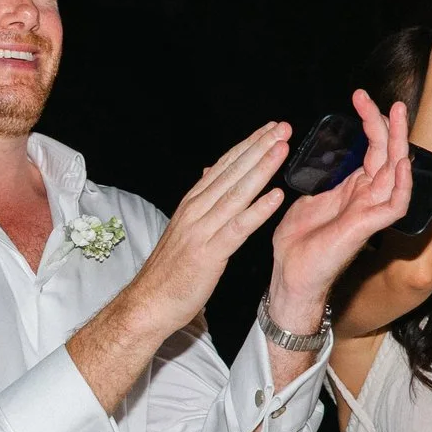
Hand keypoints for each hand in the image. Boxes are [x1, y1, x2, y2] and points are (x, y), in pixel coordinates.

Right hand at [115, 122, 293, 335]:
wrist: (148, 303)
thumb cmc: (169, 271)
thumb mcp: (184, 229)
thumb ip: (201, 200)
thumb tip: (211, 172)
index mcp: (192, 204)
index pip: (224, 166)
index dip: (248, 145)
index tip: (271, 129)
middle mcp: (196, 211)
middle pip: (232, 172)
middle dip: (259, 148)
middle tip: (283, 128)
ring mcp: (201, 231)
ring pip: (236, 193)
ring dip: (261, 169)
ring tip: (282, 150)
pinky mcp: (209, 253)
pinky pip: (237, 228)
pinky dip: (257, 210)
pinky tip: (276, 196)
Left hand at [270, 89, 419, 309]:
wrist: (289, 274)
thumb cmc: (297, 245)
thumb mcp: (307, 202)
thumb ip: (322, 185)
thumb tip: (317, 169)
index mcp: (353, 190)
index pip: (372, 150)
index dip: (371, 124)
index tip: (360, 98)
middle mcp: (367, 198)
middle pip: (388, 155)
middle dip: (389, 126)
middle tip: (389, 100)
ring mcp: (370, 212)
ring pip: (397, 173)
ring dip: (399, 143)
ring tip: (396, 116)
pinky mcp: (368, 227)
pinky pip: (396, 203)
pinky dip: (401, 183)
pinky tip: (400, 163)